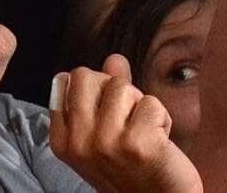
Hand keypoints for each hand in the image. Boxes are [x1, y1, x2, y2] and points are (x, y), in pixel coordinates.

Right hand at [49, 56, 202, 192]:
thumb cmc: (132, 168)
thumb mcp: (104, 135)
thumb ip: (104, 94)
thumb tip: (114, 58)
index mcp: (63, 140)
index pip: (66, 80)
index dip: (93, 90)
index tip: (105, 116)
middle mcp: (78, 142)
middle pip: (88, 76)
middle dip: (113, 90)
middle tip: (127, 121)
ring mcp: (105, 143)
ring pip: (122, 87)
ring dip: (140, 106)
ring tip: (144, 132)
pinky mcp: (136, 143)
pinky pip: (152, 103)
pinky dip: (163, 119)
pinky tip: (160, 143)